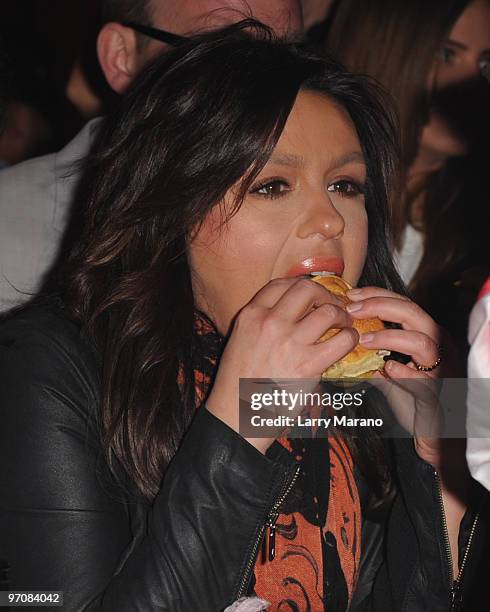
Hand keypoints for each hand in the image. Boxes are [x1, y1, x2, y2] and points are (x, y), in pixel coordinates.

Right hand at [207, 276, 358, 453]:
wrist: (235, 415)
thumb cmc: (237, 382)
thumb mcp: (240, 340)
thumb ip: (262, 321)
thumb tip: (291, 310)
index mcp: (251, 315)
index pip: (282, 284)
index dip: (302, 284)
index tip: (313, 295)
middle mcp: (270, 322)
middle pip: (307, 289)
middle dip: (325, 294)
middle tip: (332, 306)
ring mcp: (290, 342)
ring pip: (329, 312)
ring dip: (342, 316)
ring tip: (343, 326)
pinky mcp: (308, 365)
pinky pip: (341, 340)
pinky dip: (350, 338)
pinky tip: (347, 343)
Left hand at [345, 286, 457, 468]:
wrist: (432, 433)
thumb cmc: (411, 399)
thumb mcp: (388, 371)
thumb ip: (374, 354)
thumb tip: (345, 337)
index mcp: (426, 336)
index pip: (404, 304)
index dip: (377, 295)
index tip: (351, 295)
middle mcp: (437, 347)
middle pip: (415, 313)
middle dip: (381, 306)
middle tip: (352, 310)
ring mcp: (440, 370)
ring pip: (423, 342)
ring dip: (390, 337)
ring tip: (363, 340)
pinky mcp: (436, 395)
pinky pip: (424, 381)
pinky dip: (405, 373)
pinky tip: (386, 369)